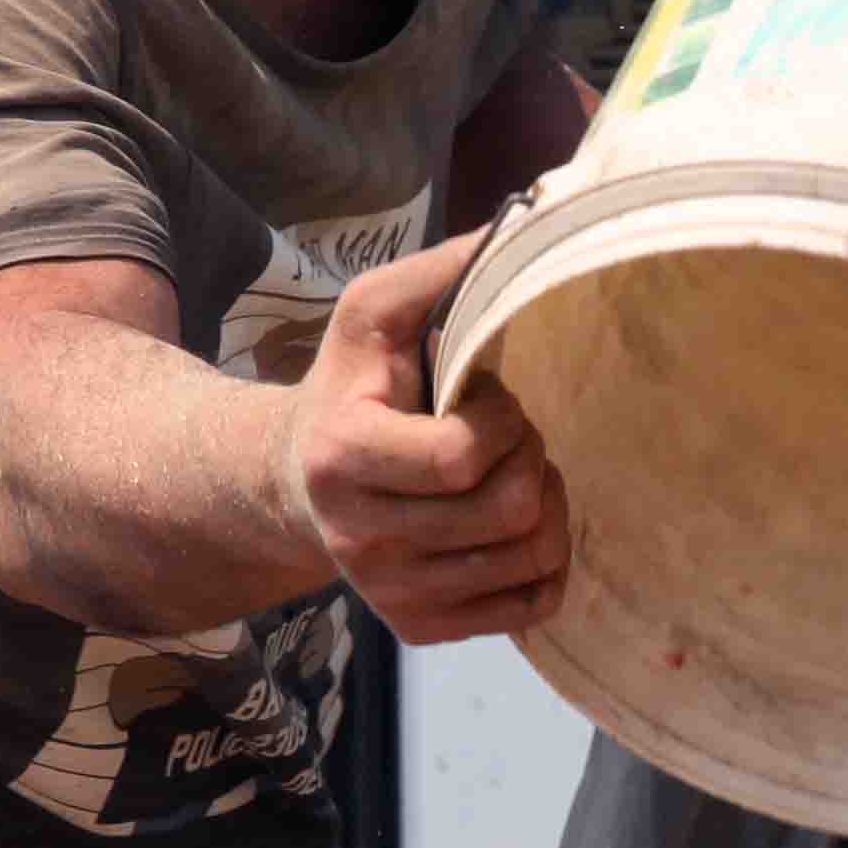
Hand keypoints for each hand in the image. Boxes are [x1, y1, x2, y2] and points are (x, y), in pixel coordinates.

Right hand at [278, 234, 567, 644]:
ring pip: (530, 560)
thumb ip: (444, 269)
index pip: (461, 459)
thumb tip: (529, 219)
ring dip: (546, 504)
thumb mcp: (374, 313)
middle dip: (530, 456)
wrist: (298, 484)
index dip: (501, 421)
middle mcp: (363, 541)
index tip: (488, 398)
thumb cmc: (351, 387)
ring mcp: (393, 594)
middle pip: (507, 511)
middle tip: (510, 434)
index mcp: (345, 459)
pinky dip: (549, 562)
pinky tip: (520, 524)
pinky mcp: (422, 628)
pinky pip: (532, 608)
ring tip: (516, 473)